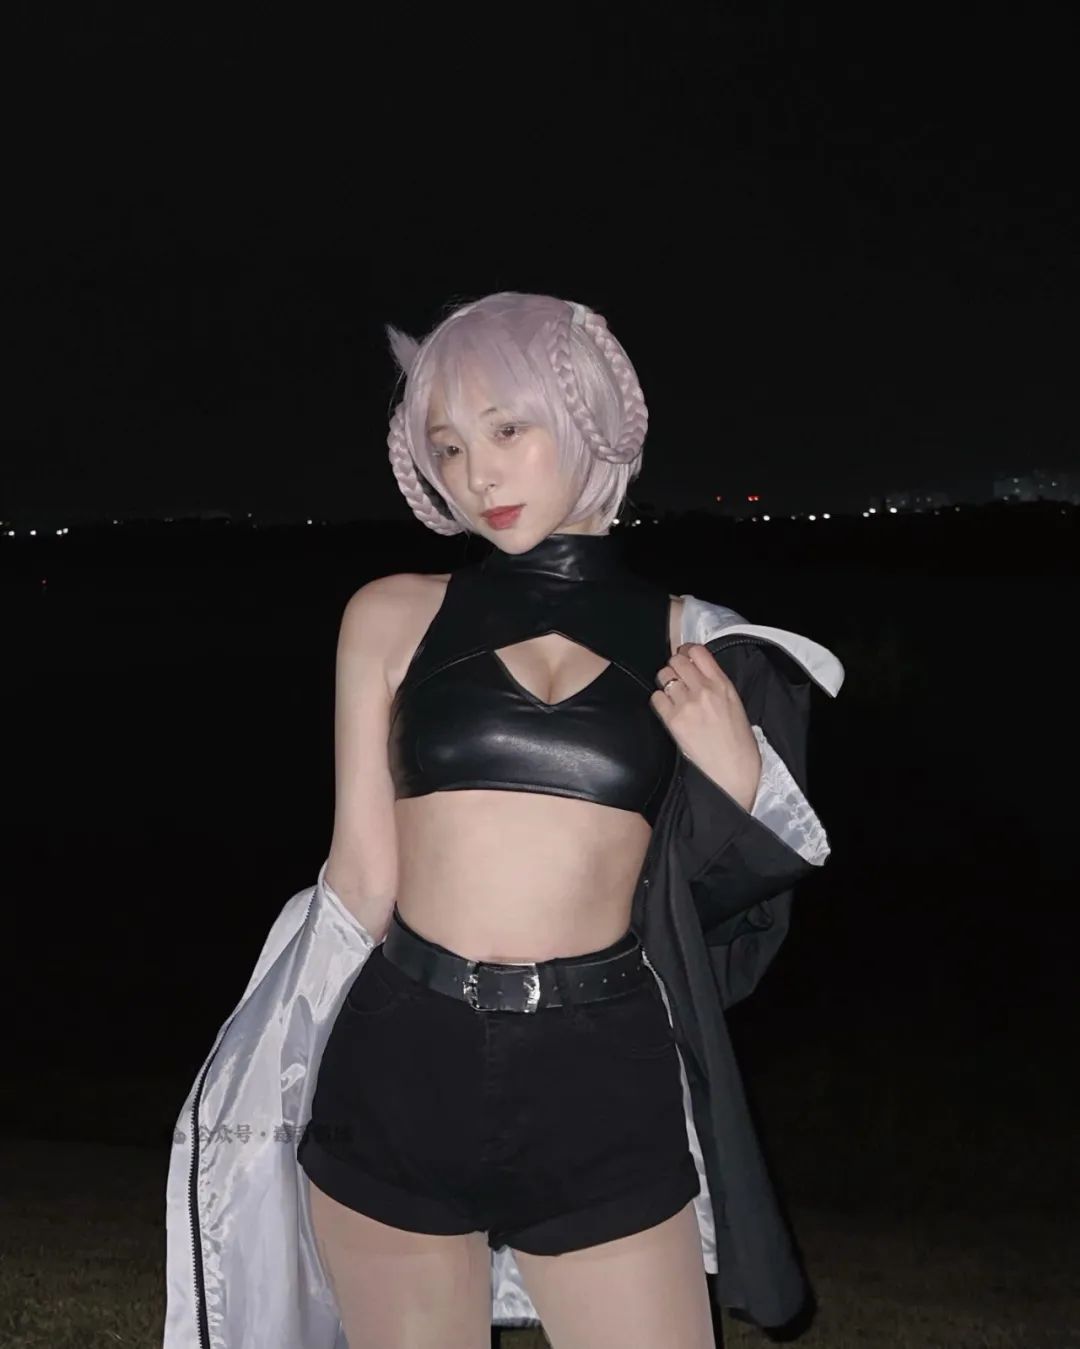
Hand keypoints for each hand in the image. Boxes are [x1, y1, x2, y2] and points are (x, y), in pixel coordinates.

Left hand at [651, 643, 761, 810]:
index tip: (684, 656)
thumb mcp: (735, 703)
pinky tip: (668, 709)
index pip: (698, 651)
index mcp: (722, 684)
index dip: (686, 651)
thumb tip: (697, 672)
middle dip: (674, 667)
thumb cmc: (738, 742)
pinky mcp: (674, 720)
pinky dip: (659, 701)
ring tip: (673, 695)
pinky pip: (656, 698)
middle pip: (676, 660)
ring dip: (665, 682)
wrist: (734, 770)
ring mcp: (687, 704)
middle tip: (676, 677)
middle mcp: (704, 690)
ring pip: (663, 675)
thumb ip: (716, 684)